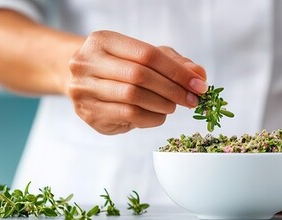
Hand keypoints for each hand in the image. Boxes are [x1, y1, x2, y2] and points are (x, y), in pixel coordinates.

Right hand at [66, 30, 207, 134]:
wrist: (82, 82)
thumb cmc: (120, 67)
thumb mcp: (145, 57)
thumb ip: (173, 62)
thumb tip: (199, 75)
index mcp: (103, 40)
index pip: (147, 54)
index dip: (176, 71)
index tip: (198, 84)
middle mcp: (87, 62)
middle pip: (140, 76)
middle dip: (172, 89)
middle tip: (191, 99)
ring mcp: (84, 89)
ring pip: (133, 97)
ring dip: (162, 104)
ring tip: (173, 106)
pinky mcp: (89, 113)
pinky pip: (128, 116)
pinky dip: (151, 117)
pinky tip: (158, 115)